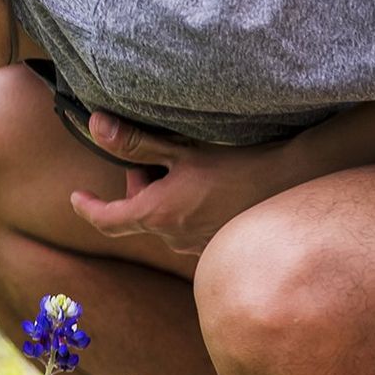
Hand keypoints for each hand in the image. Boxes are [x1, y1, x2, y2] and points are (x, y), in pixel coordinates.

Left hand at [69, 111, 295, 254]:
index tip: (77, 196)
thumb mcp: (182, 148)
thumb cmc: (239, 163)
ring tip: (195, 168)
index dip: (87, 207)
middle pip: (139, 212)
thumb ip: (135, 142)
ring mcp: (199, 247)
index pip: (106, 220)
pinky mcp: (221, 248)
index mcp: (157, 215)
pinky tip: (216, 187)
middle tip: (165, 155)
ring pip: (166, 219)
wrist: (297, 183)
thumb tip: (95, 125)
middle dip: (141, 183)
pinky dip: (190, 208)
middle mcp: (173, 239)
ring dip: (167, 195)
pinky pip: (191, 227)